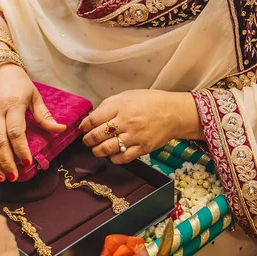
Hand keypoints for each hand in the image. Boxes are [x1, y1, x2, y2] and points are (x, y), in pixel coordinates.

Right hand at [0, 64, 65, 181]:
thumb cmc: (16, 81)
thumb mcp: (33, 94)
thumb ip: (44, 115)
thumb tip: (61, 129)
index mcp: (13, 105)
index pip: (16, 131)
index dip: (21, 148)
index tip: (27, 162)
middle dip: (6, 161)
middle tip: (13, 177)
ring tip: (1, 177)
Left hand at [80, 90, 201, 163]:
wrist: (173, 113)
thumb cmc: (150, 103)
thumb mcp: (127, 96)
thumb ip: (109, 106)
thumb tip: (91, 116)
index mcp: (120, 106)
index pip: (94, 119)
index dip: (84, 126)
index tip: (82, 128)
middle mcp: (126, 122)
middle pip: (97, 135)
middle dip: (87, 140)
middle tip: (86, 140)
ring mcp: (134, 136)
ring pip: (106, 149)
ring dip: (97, 151)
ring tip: (96, 149)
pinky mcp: (142, 149)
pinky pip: (122, 158)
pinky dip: (113, 158)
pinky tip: (112, 154)